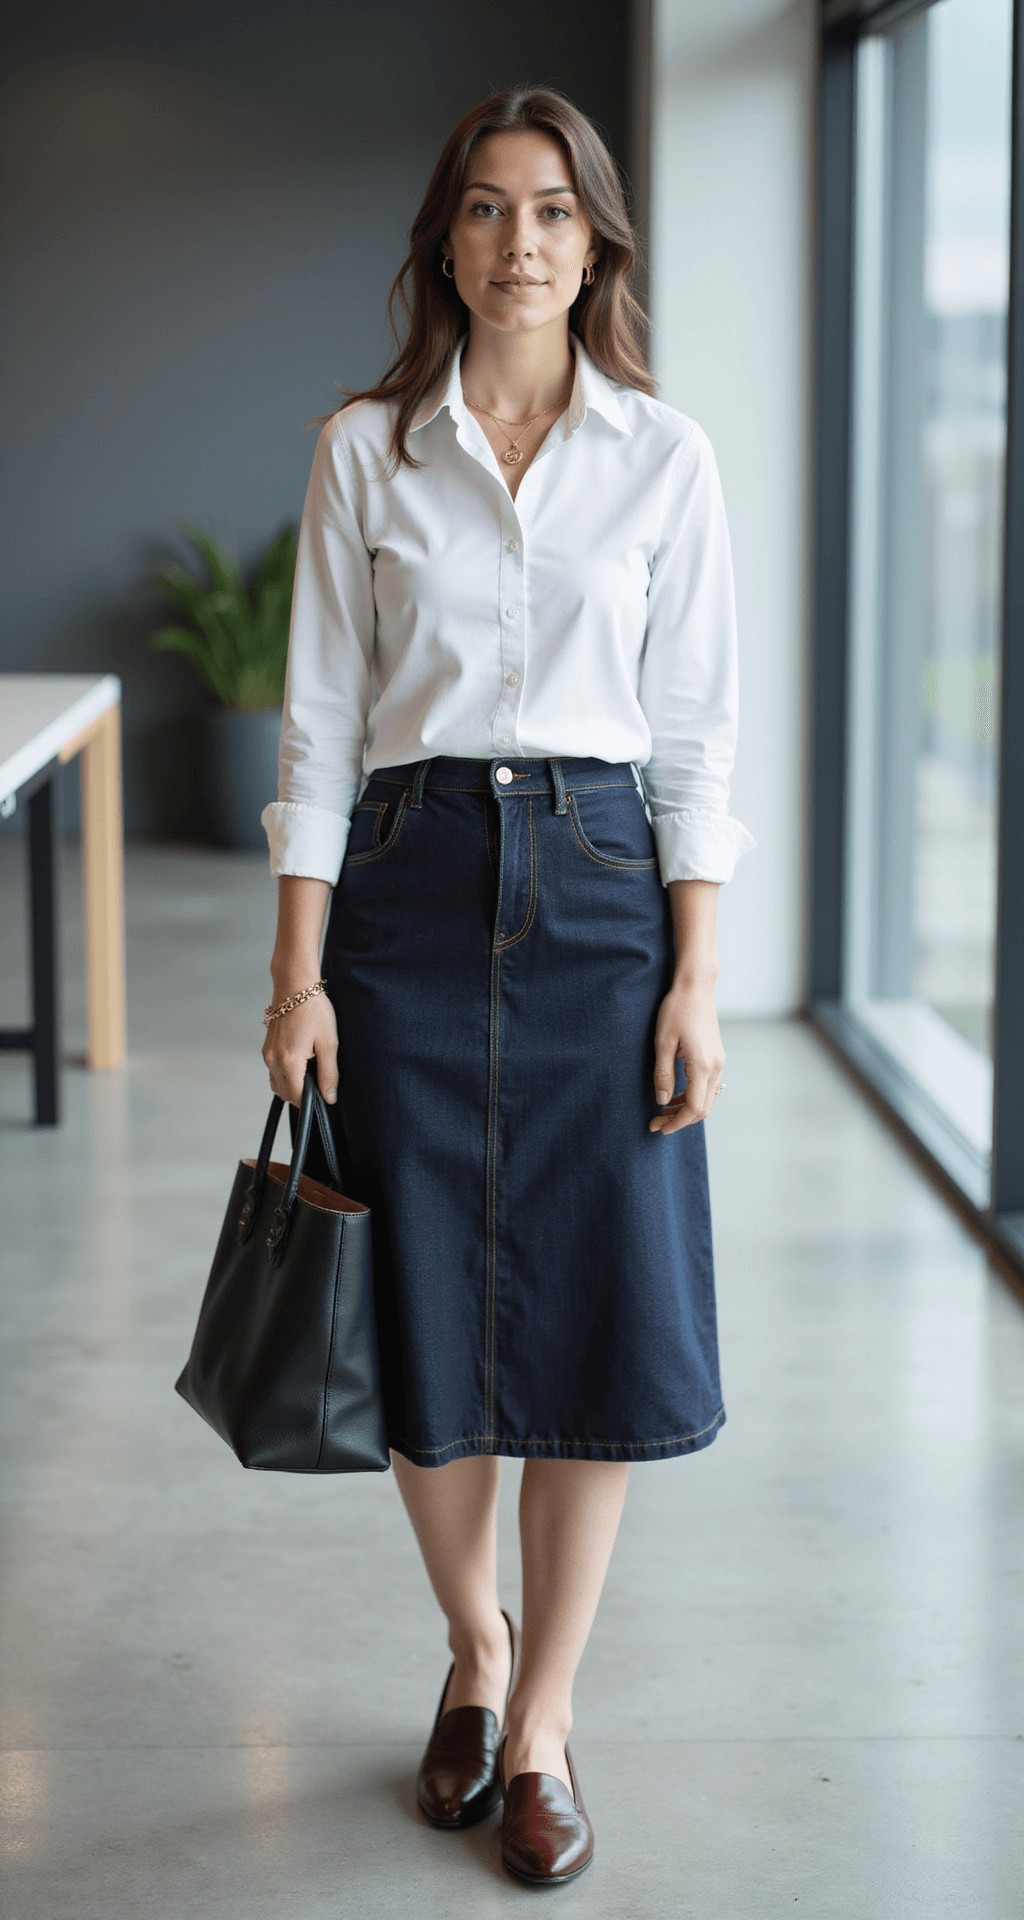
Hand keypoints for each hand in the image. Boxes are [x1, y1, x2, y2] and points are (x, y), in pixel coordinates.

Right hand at [262, 987, 338, 1107]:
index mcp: (289, 1061)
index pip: (296, 1097)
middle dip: (301, 1093)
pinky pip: (274, 1072)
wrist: (295, 986)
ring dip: (292, 1084)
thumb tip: (329, 1098)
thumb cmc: (314, 1011)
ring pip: (277, 1084)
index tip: (323, 1092)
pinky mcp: (267, 1049)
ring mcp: (267, 1055)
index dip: (310, 1100)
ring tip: (310, 1067)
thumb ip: (328, 1073)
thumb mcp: (329, 1043)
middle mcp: (273, 1061)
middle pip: (285, 1094)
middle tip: (319, 1076)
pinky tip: (301, 1059)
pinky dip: (286, 1074)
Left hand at [648, 979, 724, 1134]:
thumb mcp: (662, 1042)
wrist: (696, 987)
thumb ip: (663, 1074)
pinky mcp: (717, 1056)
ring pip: (706, 1098)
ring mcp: (719, 1062)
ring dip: (686, 1109)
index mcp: (703, 1065)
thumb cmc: (677, 1010)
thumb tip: (662, 1101)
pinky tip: (675, 1095)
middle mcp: (716, 1066)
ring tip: (662, 1111)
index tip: (658, 1128)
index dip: (676, 1122)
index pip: (694, 1107)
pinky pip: (707, 1086)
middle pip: (703, 1108)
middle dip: (680, 1119)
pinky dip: (692, 1096)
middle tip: (656, 1123)